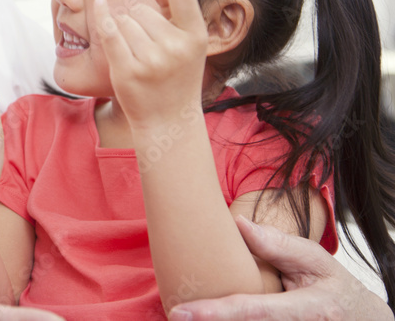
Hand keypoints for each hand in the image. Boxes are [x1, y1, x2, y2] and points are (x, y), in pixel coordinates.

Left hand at [92, 0, 207, 128]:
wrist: (167, 121)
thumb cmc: (176, 77)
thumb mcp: (186, 45)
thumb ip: (172, 11)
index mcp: (195, 36)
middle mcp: (175, 47)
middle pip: (141, 8)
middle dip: (139, 20)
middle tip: (149, 49)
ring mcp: (151, 60)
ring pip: (124, 19)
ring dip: (125, 30)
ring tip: (139, 56)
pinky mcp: (127, 69)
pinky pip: (109, 31)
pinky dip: (102, 16)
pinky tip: (98, 4)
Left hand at [168, 216, 392, 320]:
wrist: (358, 319)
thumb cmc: (331, 284)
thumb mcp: (315, 260)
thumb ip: (278, 245)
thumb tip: (237, 223)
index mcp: (305, 310)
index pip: (252, 311)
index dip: (214, 313)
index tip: (180, 311)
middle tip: (175, 313)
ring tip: (188, 314)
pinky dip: (228, 320)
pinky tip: (205, 314)